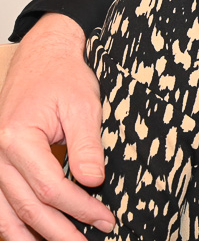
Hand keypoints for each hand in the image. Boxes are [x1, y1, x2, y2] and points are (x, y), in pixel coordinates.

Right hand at [0, 14, 113, 239]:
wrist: (42, 58)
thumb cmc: (63, 77)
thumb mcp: (83, 105)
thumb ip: (87, 145)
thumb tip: (94, 181)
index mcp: (18, 139)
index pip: (49, 188)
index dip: (80, 208)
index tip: (106, 219)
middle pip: (27, 208)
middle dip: (59, 232)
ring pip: (5, 214)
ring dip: (30, 238)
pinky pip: (0, 203)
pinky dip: (13, 224)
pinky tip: (32, 238)